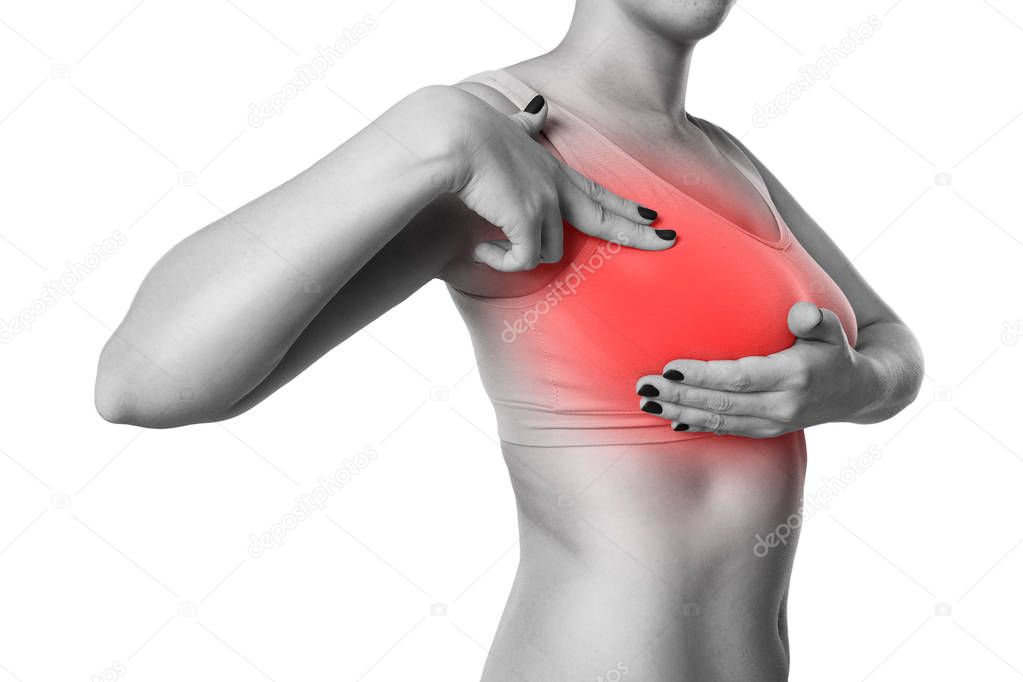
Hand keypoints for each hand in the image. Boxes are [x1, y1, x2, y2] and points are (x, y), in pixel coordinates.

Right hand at [443, 89, 676, 270]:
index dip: (625, 206)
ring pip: (547, 251)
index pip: (598, 193)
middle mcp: (555, 187)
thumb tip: (539, 105)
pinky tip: (482, 250)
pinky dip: (501, 261)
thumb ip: (526, 124)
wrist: (451, 134)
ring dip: (519, 254)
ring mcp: (545, 204)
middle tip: (668, 242)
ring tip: (489, 245)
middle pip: (606, 217)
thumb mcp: (507, 127)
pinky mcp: (528, 221)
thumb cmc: (469, 130)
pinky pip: (522, 260)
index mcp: (551, 169)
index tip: (653, 215)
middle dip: (639, 233)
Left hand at [634, 302, 873, 437]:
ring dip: (679, 411)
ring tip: (646, 400)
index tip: (670, 367)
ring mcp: (774, 422)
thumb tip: (801, 314)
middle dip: (679, 395)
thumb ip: (817, 320)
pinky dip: (698, 425)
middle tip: (643, 385)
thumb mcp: (833, 330)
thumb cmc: (835, 351)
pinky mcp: (768, 431)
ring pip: (719, 420)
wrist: (858, 393)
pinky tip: (671, 418)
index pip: (739, 378)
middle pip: (721, 402)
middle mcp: (782, 405)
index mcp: (794, 376)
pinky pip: (727, 430)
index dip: (703, 375)